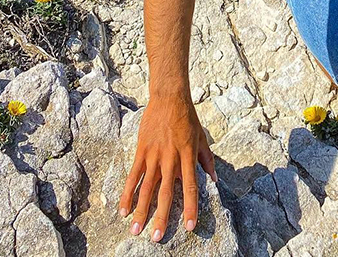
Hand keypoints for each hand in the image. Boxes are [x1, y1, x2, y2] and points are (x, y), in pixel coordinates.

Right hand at [119, 95, 216, 242]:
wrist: (169, 98)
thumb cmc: (188, 118)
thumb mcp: (202, 138)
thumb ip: (207, 160)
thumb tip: (214, 180)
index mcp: (188, 156)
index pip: (190, 187)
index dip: (190, 207)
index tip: (189, 226)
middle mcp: (171, 159)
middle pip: (166, 193)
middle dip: (162, 217)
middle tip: (157, 238)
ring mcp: (154, 156)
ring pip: (147, 188)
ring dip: (141, 211)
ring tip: (135, 230)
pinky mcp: (141, 151)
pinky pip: (133, 176)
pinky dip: (128, 193)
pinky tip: (122, 209)